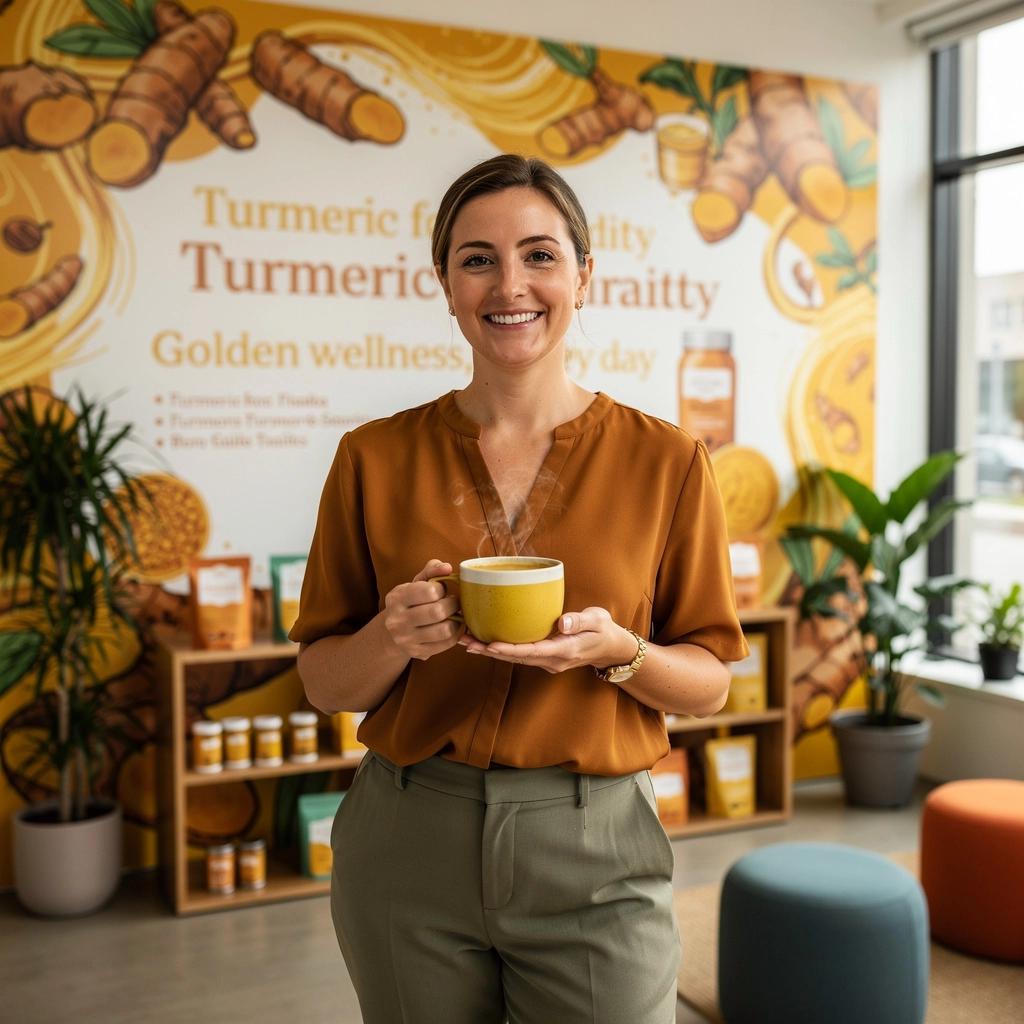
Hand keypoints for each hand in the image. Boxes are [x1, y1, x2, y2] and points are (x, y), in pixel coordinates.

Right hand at [382, 559, 462, 660]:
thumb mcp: (416, 582)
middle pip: (438, 612)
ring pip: (444, 630)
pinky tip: (454, 626)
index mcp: (396, 598)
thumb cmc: (411, 601)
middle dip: (453, 605)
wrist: (392, 631)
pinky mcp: (417, 653)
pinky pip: (446, 644)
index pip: (429, 591)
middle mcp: (397, 620)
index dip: (441, 589)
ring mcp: (406, 639)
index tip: (441, 590)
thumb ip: (432, 570)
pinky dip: (456, 634)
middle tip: (454, 602)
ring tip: (455, 615)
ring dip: (456, 621)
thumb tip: (447, 567)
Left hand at [458, 606, 637, 674]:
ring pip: (515, 658)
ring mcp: (548, 661)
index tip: (490, 645)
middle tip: (466, 642)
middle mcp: (552, 660)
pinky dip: (501, 650)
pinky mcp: (544, 657)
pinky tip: (485, 643)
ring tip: (466, 642)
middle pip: (516, 658)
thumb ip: (581, 620)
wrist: (612, 647)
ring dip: (490, 651)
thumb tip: (563, 622)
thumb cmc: (604, 630)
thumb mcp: (598, 620)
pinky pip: (519, 655)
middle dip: (490, 651)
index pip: (532, 651)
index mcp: (564, 650)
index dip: (510, 649)